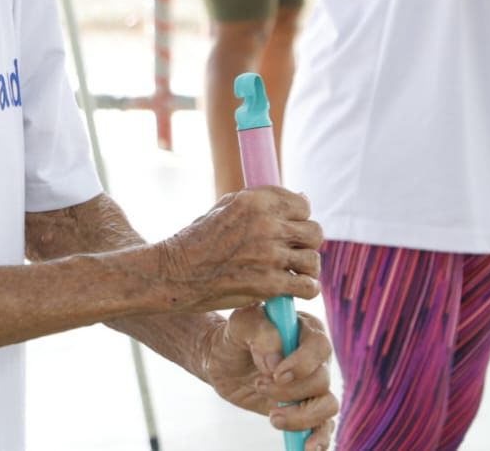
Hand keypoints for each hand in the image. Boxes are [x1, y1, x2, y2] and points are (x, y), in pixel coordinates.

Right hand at [154, 187, 322, 312]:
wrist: (174, 274)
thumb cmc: (199, 240)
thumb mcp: (227, 206)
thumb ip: (265, 202)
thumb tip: (304, 202)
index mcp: (256, 201)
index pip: (303, 205)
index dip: (298, 219)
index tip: (288, 229)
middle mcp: (266, 225)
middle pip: (314, 232)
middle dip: (305, 243)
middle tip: (291, 252)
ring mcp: (269, 256)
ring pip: (313, 260)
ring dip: (305, 269)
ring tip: (291, 273)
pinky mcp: (269, 285)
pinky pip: (308, 286)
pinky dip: (305, 290)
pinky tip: (293, 289)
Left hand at [200, 308, 336, 448]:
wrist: (224, 362)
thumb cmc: (235, 337)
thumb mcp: (240, 324)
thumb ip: (260, 332)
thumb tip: (275, 360)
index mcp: (306, 331)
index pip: (319, 347)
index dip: (301, 363)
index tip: (275, 373)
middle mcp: (316, 359)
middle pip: (321, 380)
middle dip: (290, 391)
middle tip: (259, 385)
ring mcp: (313, 386)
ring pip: (327, 406)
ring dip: (302, 417)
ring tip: (273, 417)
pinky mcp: (306, 409)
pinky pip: (324, 427)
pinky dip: (319, 440)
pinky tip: (306, 449)